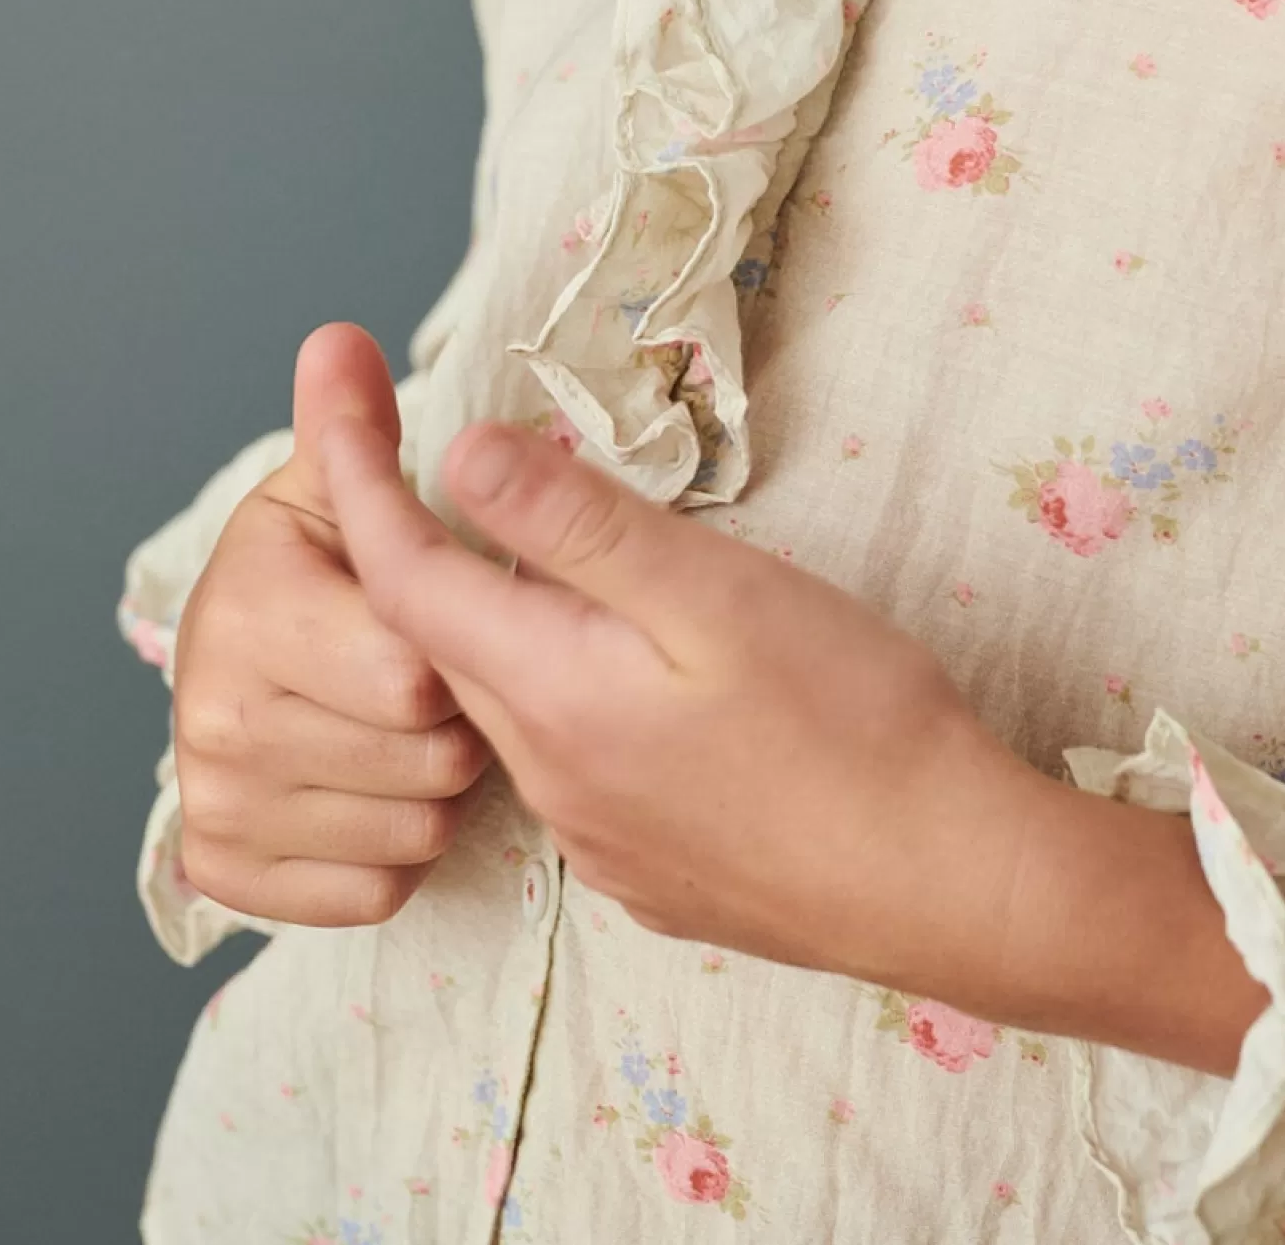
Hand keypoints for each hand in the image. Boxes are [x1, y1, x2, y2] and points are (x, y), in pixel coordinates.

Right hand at [171, 324, 492, 925]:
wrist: (241, 658)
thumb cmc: (314, 568)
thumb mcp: (333, 488)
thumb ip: (350, 425)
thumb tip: (339, 342)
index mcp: (248, 609)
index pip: (416, 670)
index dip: (463, 651)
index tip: (448, 622)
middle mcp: (211, 717)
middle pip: (426, 756)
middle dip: (459, 722)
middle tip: (436, 682)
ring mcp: (214, 801)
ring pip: (412, 830)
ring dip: (436, 788)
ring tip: (409, 730)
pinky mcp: (224, 870)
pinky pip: (377, 891)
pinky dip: (398, 853)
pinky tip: (377, 789)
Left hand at [319, 408, 1080, 1003]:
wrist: (949, 885)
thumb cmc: (850, 720)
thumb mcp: (714, 590)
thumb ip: (579, 525)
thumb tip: (460, 456)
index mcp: (552, 694)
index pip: (403, 578)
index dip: (359, 480)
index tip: (335, 399)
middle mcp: (549, 777)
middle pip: (445, 643)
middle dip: (420, 544)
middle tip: (417, 450)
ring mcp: (598, 838)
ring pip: (512, 704)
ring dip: (502, 622)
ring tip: (540, 545)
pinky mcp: (652, 870)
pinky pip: (573, 764)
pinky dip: (568, 692)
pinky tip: (635, 668)